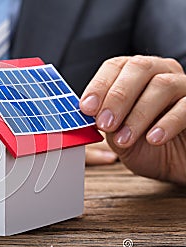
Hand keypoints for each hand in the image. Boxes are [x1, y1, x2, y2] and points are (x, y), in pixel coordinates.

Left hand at [80, 56, 185, 184]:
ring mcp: (183, 86)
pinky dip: (167, 123)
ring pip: (163, 85)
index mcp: (134, 74)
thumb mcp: (118, 134)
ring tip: (124, 139)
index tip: (86, 108)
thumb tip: (86, 113)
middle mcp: (160, 72)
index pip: (115, 66)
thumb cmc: (145, 145)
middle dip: (117, 97)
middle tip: (104, 123)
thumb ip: (104, 121)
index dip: (99, 85)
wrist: (175, 164)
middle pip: (139, 68)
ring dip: (138, 114)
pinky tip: (153, 139)